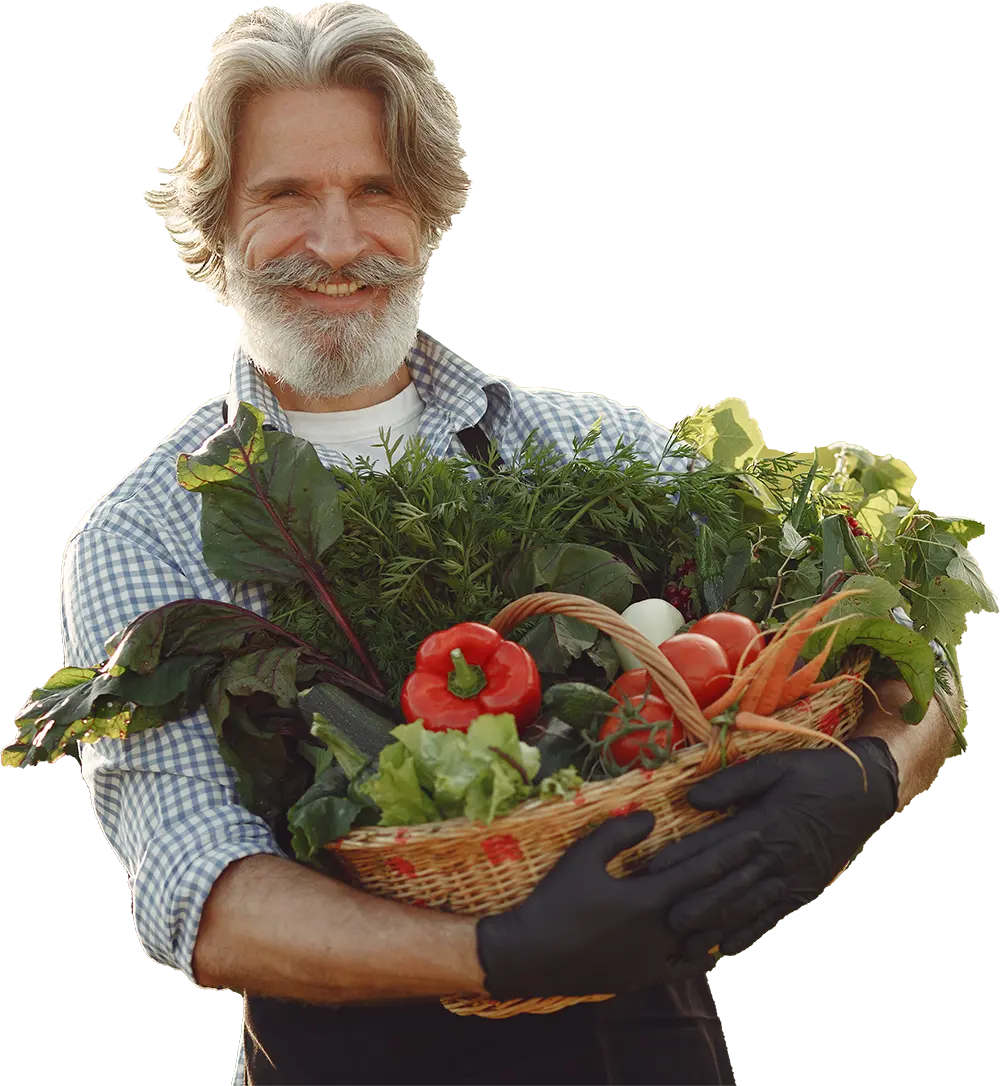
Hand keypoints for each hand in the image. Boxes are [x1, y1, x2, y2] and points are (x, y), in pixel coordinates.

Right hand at [475, 810, 763, 998]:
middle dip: (743, 881)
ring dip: (729, 917)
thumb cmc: (556, 898)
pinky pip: (685, 968)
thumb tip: (653, 816)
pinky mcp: (644, 978)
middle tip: (767, 863)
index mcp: (649, 900)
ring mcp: (655, 960)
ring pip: (705, 938)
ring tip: (751, 901)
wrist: (533, 954)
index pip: (702, 872)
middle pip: (713, 904)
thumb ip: (620, 833)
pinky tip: (714, 946)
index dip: (731, 853)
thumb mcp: (584, 855)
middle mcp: (661, 932)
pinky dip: (703, 955)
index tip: (755, 836)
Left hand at [648, 738, 898, 956]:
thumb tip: (693, 798)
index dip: (683, 859)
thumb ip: (733, 782)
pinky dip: (750, 933)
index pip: (715, 845)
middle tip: (663, 921)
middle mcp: (776, 856)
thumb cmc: (814, 773)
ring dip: (716, 927)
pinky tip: (728, 948)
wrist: (865, 792)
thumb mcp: (775, 766)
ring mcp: (792, 877)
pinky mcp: (804, 888)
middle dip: (695, 904)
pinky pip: (773, 915)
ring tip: (687, 944)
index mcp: (764, 823)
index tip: (654, 871)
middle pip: (728, 884)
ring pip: (747, 907)